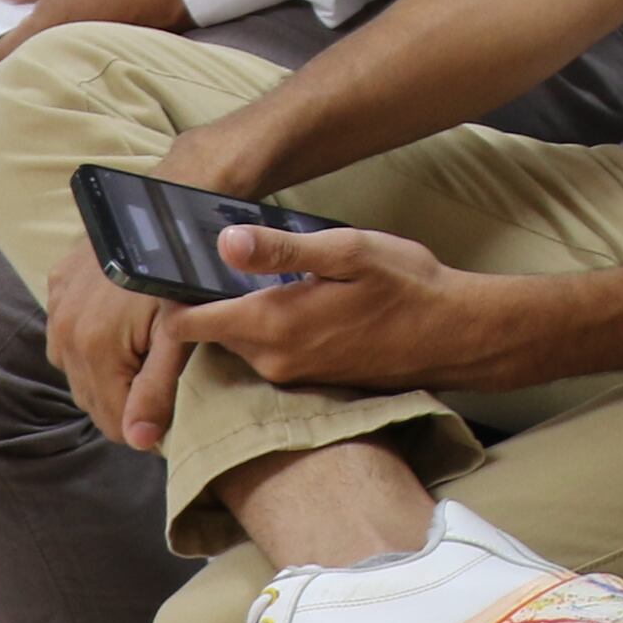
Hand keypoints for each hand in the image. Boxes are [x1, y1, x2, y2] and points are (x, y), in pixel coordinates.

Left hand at [0, 0, 190, 94]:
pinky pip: (66, 50)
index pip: (1, 58)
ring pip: (45, 58)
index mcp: (44, 27)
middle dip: (3, 67)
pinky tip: (52, 33)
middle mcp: (61, 46)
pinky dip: (53, 46)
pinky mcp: (101, 44)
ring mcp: (83, 49)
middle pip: (22, 63)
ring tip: (15, 47)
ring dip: (29, 57)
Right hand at [46, 236, 167, 447]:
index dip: (143, 426)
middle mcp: (63, 333)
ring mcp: (56, 307)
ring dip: (105, 373)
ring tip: (143, 355)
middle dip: (124, 401)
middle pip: (92, 398)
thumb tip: (138, 442)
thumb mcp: (179, 335)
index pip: (111, 422)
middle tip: (161, 381)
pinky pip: (66, 334)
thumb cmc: (184, 274)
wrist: (167, 209)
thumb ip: (156, 390)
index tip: (170, 414)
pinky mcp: (56, 284)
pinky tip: (118, 329)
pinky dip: (89, 342)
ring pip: (76, 369)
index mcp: (93, 349)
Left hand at [155, 220, 498, 412]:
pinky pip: (266, 354)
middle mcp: (272, 360)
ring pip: (237, 343)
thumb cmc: (409, 287)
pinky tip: (286, 300)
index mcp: (272, 325)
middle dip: (200, 303)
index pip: (186, 324)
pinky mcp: (309, 381)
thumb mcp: (347, 251)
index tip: (164, 268)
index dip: (168, 296)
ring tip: (244, 275)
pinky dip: (264, 330)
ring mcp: (291, 376)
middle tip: (203, 259)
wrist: (458, 337)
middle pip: (207, 335)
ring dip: (235, 315)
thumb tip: (222, 242)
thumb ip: (281, 248)